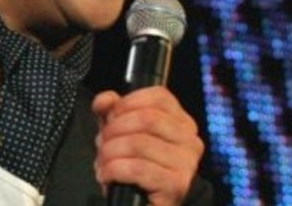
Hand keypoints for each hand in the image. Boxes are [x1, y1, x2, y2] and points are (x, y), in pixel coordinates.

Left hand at [92, 87, 203, 205]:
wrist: (144, 203)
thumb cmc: (136, 164)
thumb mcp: (121, 132)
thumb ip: (112, 111)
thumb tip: (105, 100)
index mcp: (180, 121)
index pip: (159, 96)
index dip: (127, 103)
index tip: (110, 117)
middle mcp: (189, 140)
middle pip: (146, 119)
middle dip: (114, 129)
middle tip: (102, 143)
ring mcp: (186, 163)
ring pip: (139, 143)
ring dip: (110, 152)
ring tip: (103, 162)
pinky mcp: (176, 185)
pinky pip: (137, 168)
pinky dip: (114, 170)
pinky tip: (107, 175)